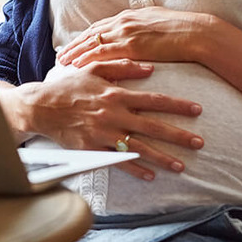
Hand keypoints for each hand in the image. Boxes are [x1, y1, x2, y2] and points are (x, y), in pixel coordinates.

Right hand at [23, 67, 203, 180]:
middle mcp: (113, 114)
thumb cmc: (69, 86)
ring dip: (162, 157)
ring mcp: (103, 133)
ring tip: (181, 165)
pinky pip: (118, 161)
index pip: (153, 100)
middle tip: (200, 142)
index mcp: (116, 94)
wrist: (42, 106)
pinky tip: (150, 175)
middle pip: (152, 126)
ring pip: (138, 147)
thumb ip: (121, 66)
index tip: (197, 109)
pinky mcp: (92, 148)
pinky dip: (134, 169)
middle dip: (178, 135)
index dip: (177, 105)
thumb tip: (149, 68)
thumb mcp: (93, 69)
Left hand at [58, 6, 209, 67]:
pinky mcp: (132, 47)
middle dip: (74, 45)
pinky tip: (77, 65)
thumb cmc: (181, 28)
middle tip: (60, 54)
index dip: (84, 36)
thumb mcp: (156, 20)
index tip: (74, 44)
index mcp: (128, 16)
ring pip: (92, 43)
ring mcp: (126, 34)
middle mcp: (123, 22)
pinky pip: (104, 53)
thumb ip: (142, 25)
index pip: (99, 27)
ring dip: (76, 53)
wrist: (195, 32)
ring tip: (62, 62)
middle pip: (91, 34)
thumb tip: (136, 30)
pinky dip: (88, 59)